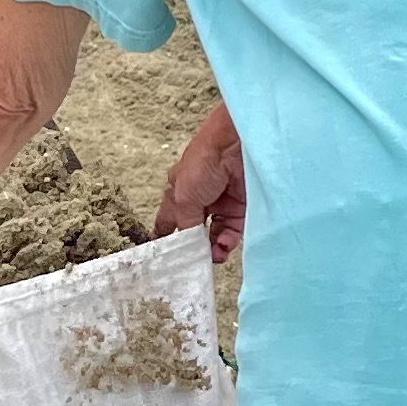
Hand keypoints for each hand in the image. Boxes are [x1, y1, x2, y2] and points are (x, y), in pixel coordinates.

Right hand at [156, 100, 247, 259]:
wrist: (237, 144)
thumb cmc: (205, 161)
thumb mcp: (184, 196)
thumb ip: (185, 224)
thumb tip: (188, 246)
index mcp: (179, 190)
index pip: (168, 218)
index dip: (166, 236)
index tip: (165, 257)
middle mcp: (199, 197)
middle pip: (194, 230)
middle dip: (194, 247)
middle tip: (194, 261)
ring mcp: (221, 202)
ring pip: (214, 233)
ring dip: (212, 248)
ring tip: (212, 256)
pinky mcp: (241, 206)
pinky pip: (233, 230)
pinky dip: (227, 241)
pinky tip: (223, 246)